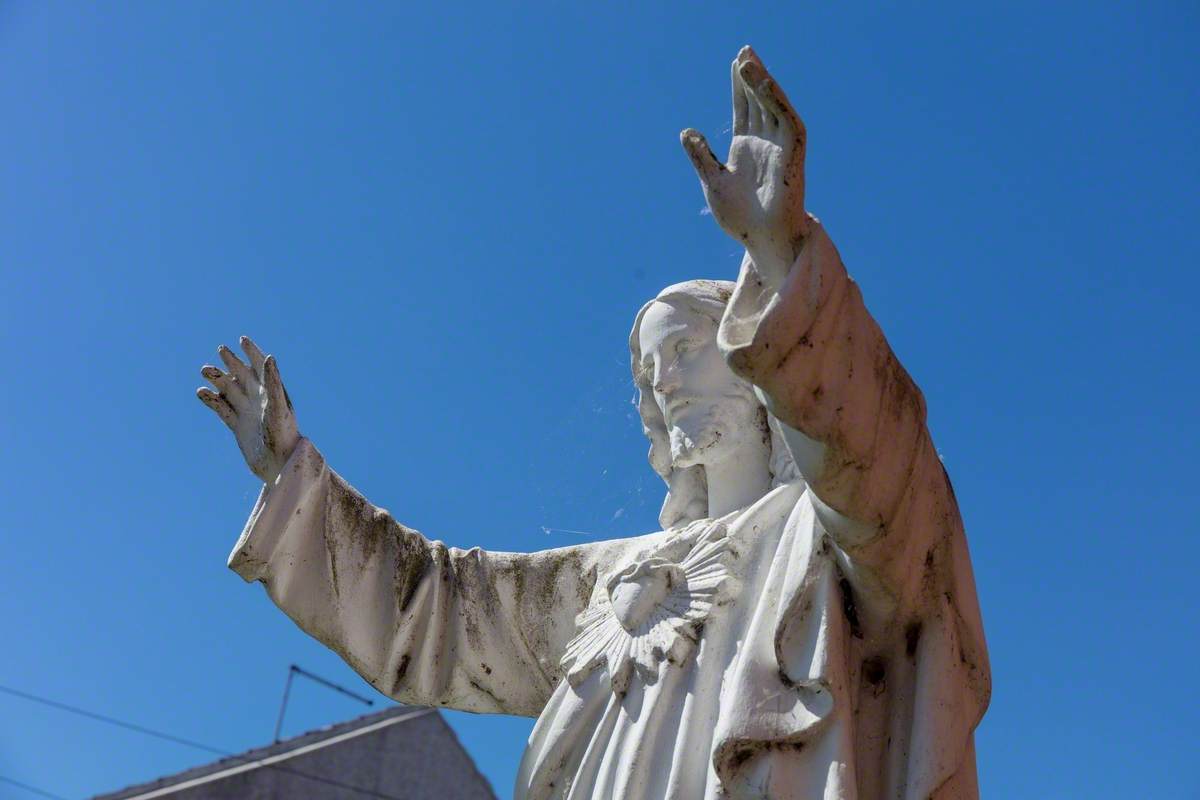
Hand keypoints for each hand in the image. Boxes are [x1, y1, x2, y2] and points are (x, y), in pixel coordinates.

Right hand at [196, 336, 299, 483]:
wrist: (278, 463)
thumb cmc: (283, 434)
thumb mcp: (277, 406)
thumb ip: (273, 382)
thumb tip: (269, 356)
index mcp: (271, 392)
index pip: (261, 367)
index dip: (253, 353)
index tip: (242, 339)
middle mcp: (258, 400)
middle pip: (242, 375)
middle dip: (232, 361)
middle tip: (221, 349)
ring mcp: (247, 412)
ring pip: (229, 390)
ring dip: (217, 379)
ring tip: (205, 370)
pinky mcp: (237, 426)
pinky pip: (222, 409)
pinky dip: (211, 400)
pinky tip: (201, 392)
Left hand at [681, 47, 808, 288]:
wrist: (762, 240)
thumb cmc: (741, 218)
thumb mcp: (712, 182)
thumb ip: (701, 156)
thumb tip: (686, 131)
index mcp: (746, 148)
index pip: (744, 108)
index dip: (740, 85)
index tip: (736, 62)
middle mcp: (765, 143)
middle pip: (758, 100)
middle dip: (752, 75)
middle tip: (744, 48)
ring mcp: (780, 147)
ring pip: (773, 106)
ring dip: (762, 83)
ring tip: (748, 61)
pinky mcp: (793, 156)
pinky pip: (788, 123)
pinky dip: (777, 103)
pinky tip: (764, 86)